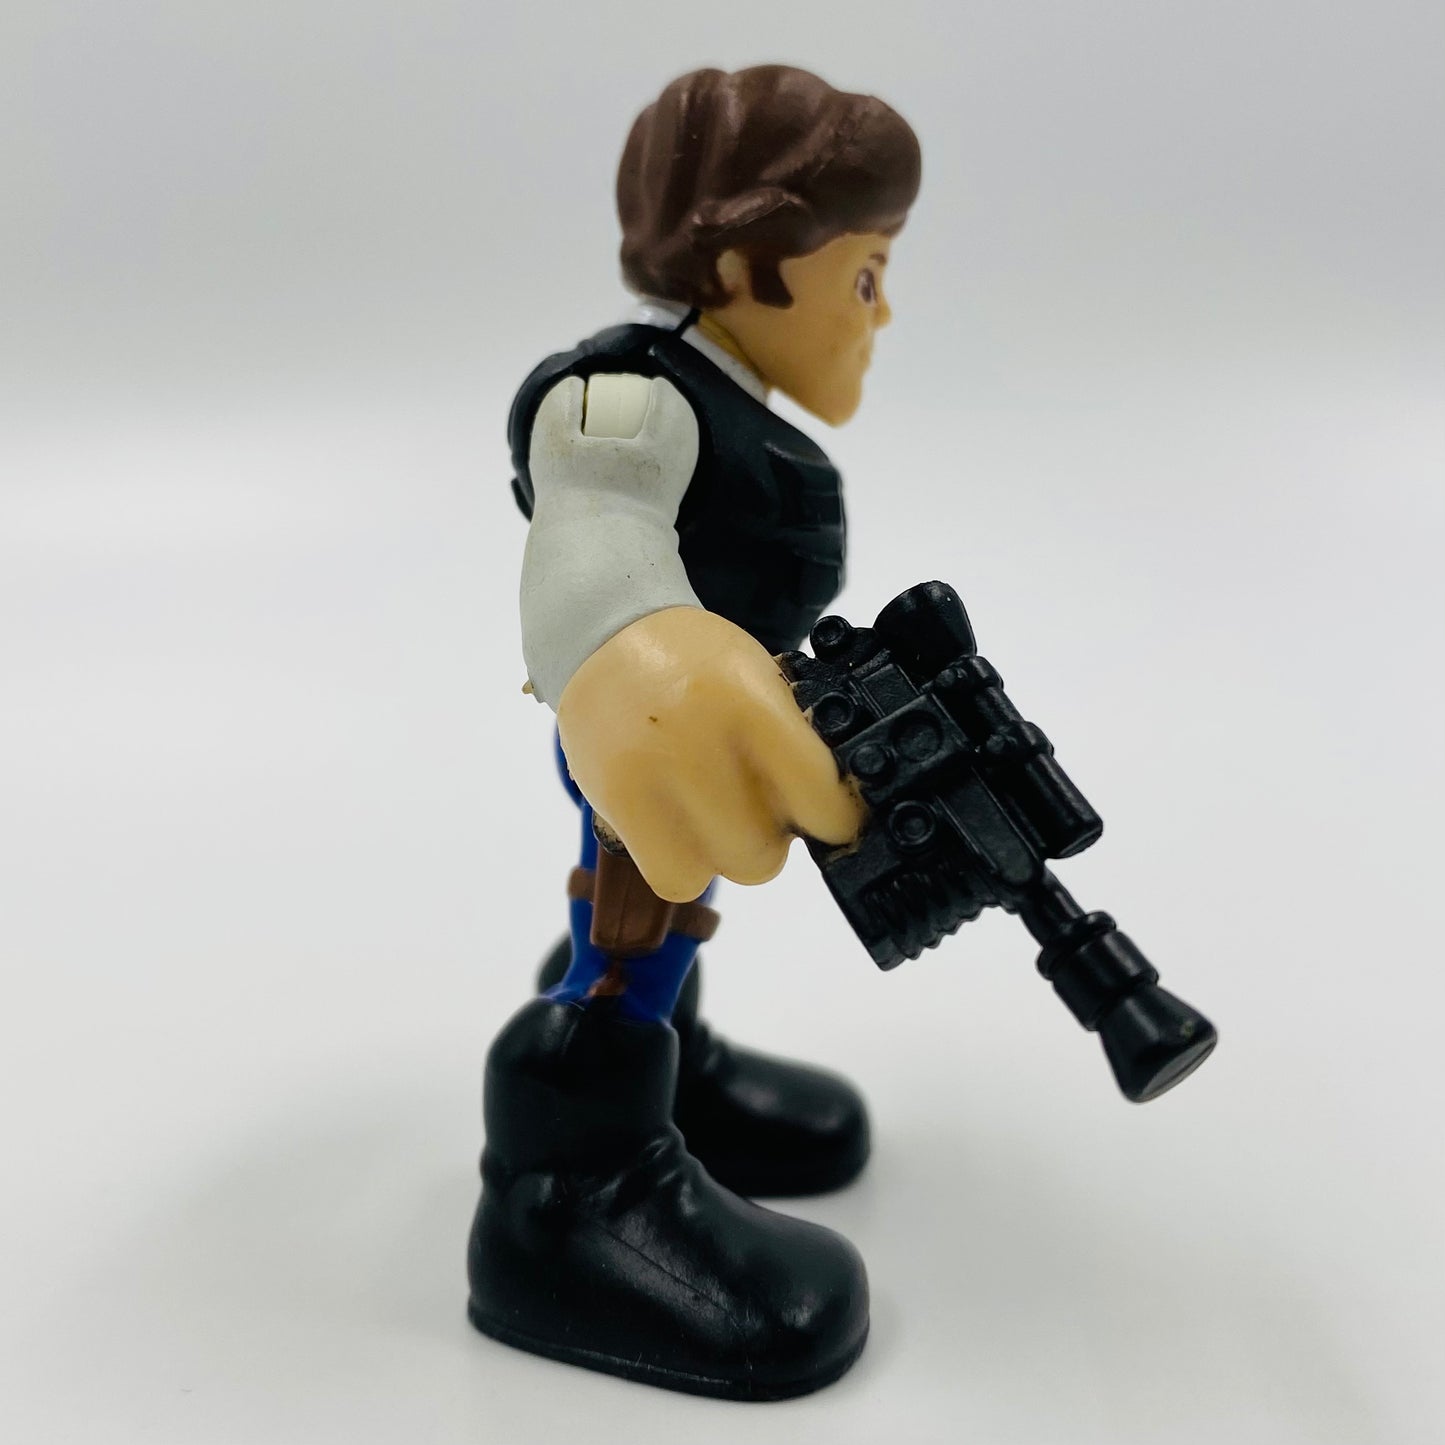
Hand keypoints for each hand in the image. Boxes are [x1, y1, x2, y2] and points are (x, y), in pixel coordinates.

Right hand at [556, 606, 865, 901]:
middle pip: (767, 852)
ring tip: (712, 813)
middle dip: (771, 835)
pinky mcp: (615, 802)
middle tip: (756, 803)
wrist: (605, 636)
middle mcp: (698, 740)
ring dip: (726, 852)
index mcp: (749, 701)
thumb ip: (792, 740)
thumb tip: (829, 811)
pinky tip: (679, 828)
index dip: (833, 817)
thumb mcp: (757, 677)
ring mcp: (651, 775)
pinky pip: (672, 878)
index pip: (819, 799)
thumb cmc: (693, 664)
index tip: (825, 813)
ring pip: (722, 871)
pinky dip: (683, 865)